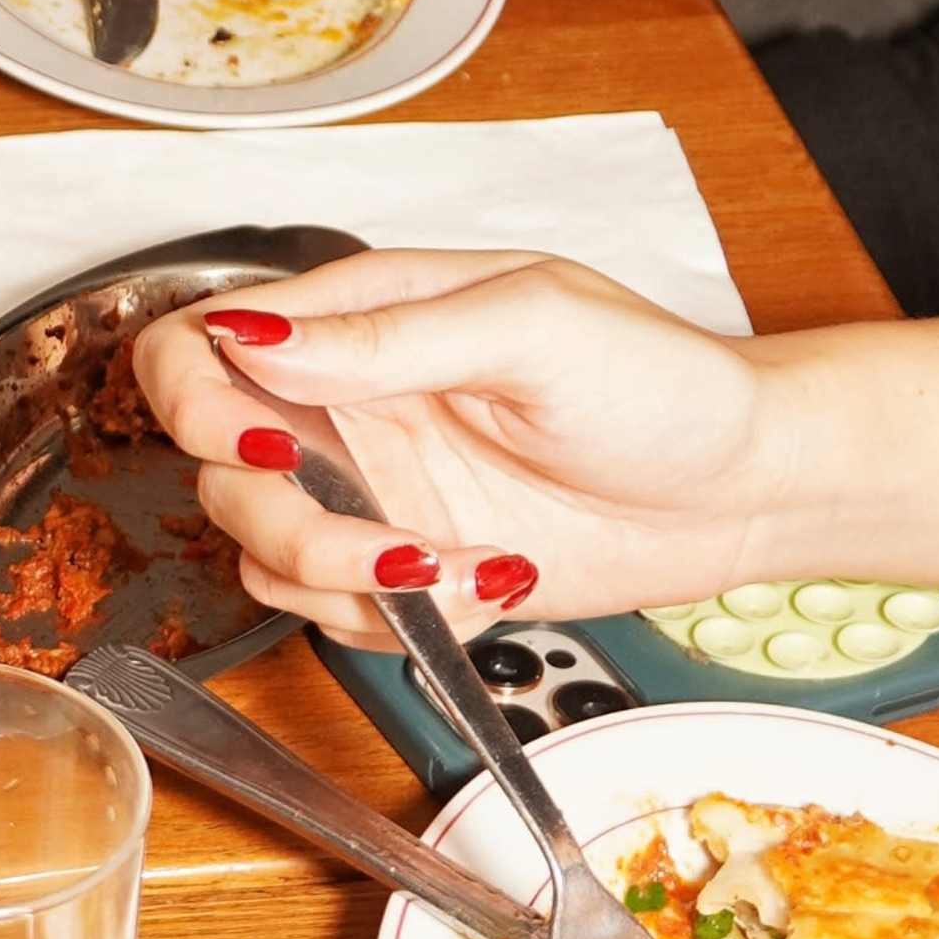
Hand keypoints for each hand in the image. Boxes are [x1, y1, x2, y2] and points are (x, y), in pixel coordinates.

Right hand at [131, 250, 771, 643]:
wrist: (747, 490)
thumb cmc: (665, 384)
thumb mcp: (532, 327)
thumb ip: (387, 336)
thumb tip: (259, 340)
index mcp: (363, 319)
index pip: (202, 341)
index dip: (192, 395)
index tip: (258, 439)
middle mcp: (348, 404)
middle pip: (217, 468)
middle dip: (291, 523)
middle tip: (383, 541)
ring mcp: (372, 490)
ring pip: (264, 552)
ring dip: (350, 580)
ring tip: (456, 567)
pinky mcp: (404, 567)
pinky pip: (328, 610)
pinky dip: (387, 619)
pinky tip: (480, 586)